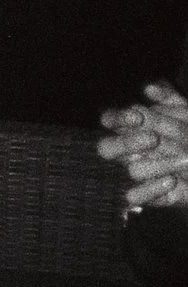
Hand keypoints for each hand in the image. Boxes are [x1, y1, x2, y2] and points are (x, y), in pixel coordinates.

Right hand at [101, 80, 187, 207]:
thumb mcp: (186, 115)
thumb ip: (169, 100)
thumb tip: (149, 89)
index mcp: (135, 130)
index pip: (111, 121)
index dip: (117, 119)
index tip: (138, 117)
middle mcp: (131, 152)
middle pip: (106, 148)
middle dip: (127, 142)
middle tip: (154, 139)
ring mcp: (137, 174)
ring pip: (131, 170)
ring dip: (160, 164)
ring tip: (186, 159)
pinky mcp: (145, 196)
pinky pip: (133, 196)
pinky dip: (151, 189)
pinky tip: (171, 181)